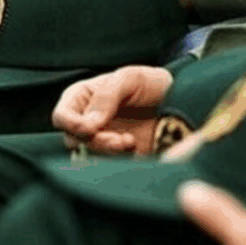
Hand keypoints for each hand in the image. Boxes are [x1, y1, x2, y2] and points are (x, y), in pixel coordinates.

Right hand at [51, 66, 173, 154]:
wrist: (183, 102)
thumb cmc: (154, 84)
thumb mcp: (130, 78)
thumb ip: (107, 96)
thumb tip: (88, 125)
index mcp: (84, 99)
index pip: (61, 116)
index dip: (69, 124)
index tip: (88, 129)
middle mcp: (89, 122)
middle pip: (73, 141)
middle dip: (94, 142)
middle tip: (118, 138)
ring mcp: (104, 141)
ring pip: (90, 156)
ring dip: (107, 152)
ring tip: (129, 142)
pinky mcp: (120, 158)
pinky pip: (108, 166)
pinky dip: (119, 160)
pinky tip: (135, 147)